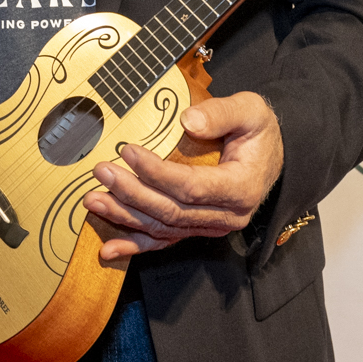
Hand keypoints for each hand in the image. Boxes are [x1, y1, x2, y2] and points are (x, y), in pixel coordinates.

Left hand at [83, 91, 284, 262]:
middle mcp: (226, 216)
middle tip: (101, 171)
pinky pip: (164, 241)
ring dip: (125, 216)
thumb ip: (222, 113)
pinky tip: (107, 250)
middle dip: (131, 193)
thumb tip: (188, 120)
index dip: (156, 172)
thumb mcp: (251, 111)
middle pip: (171, 210)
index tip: (127, 151)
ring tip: (93, 199)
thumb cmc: (257, 131)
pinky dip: (134, 246)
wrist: (270, 157)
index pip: (191, 186)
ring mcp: (210, 227)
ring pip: (162, 228)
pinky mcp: (196, 229)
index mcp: (240, 188)